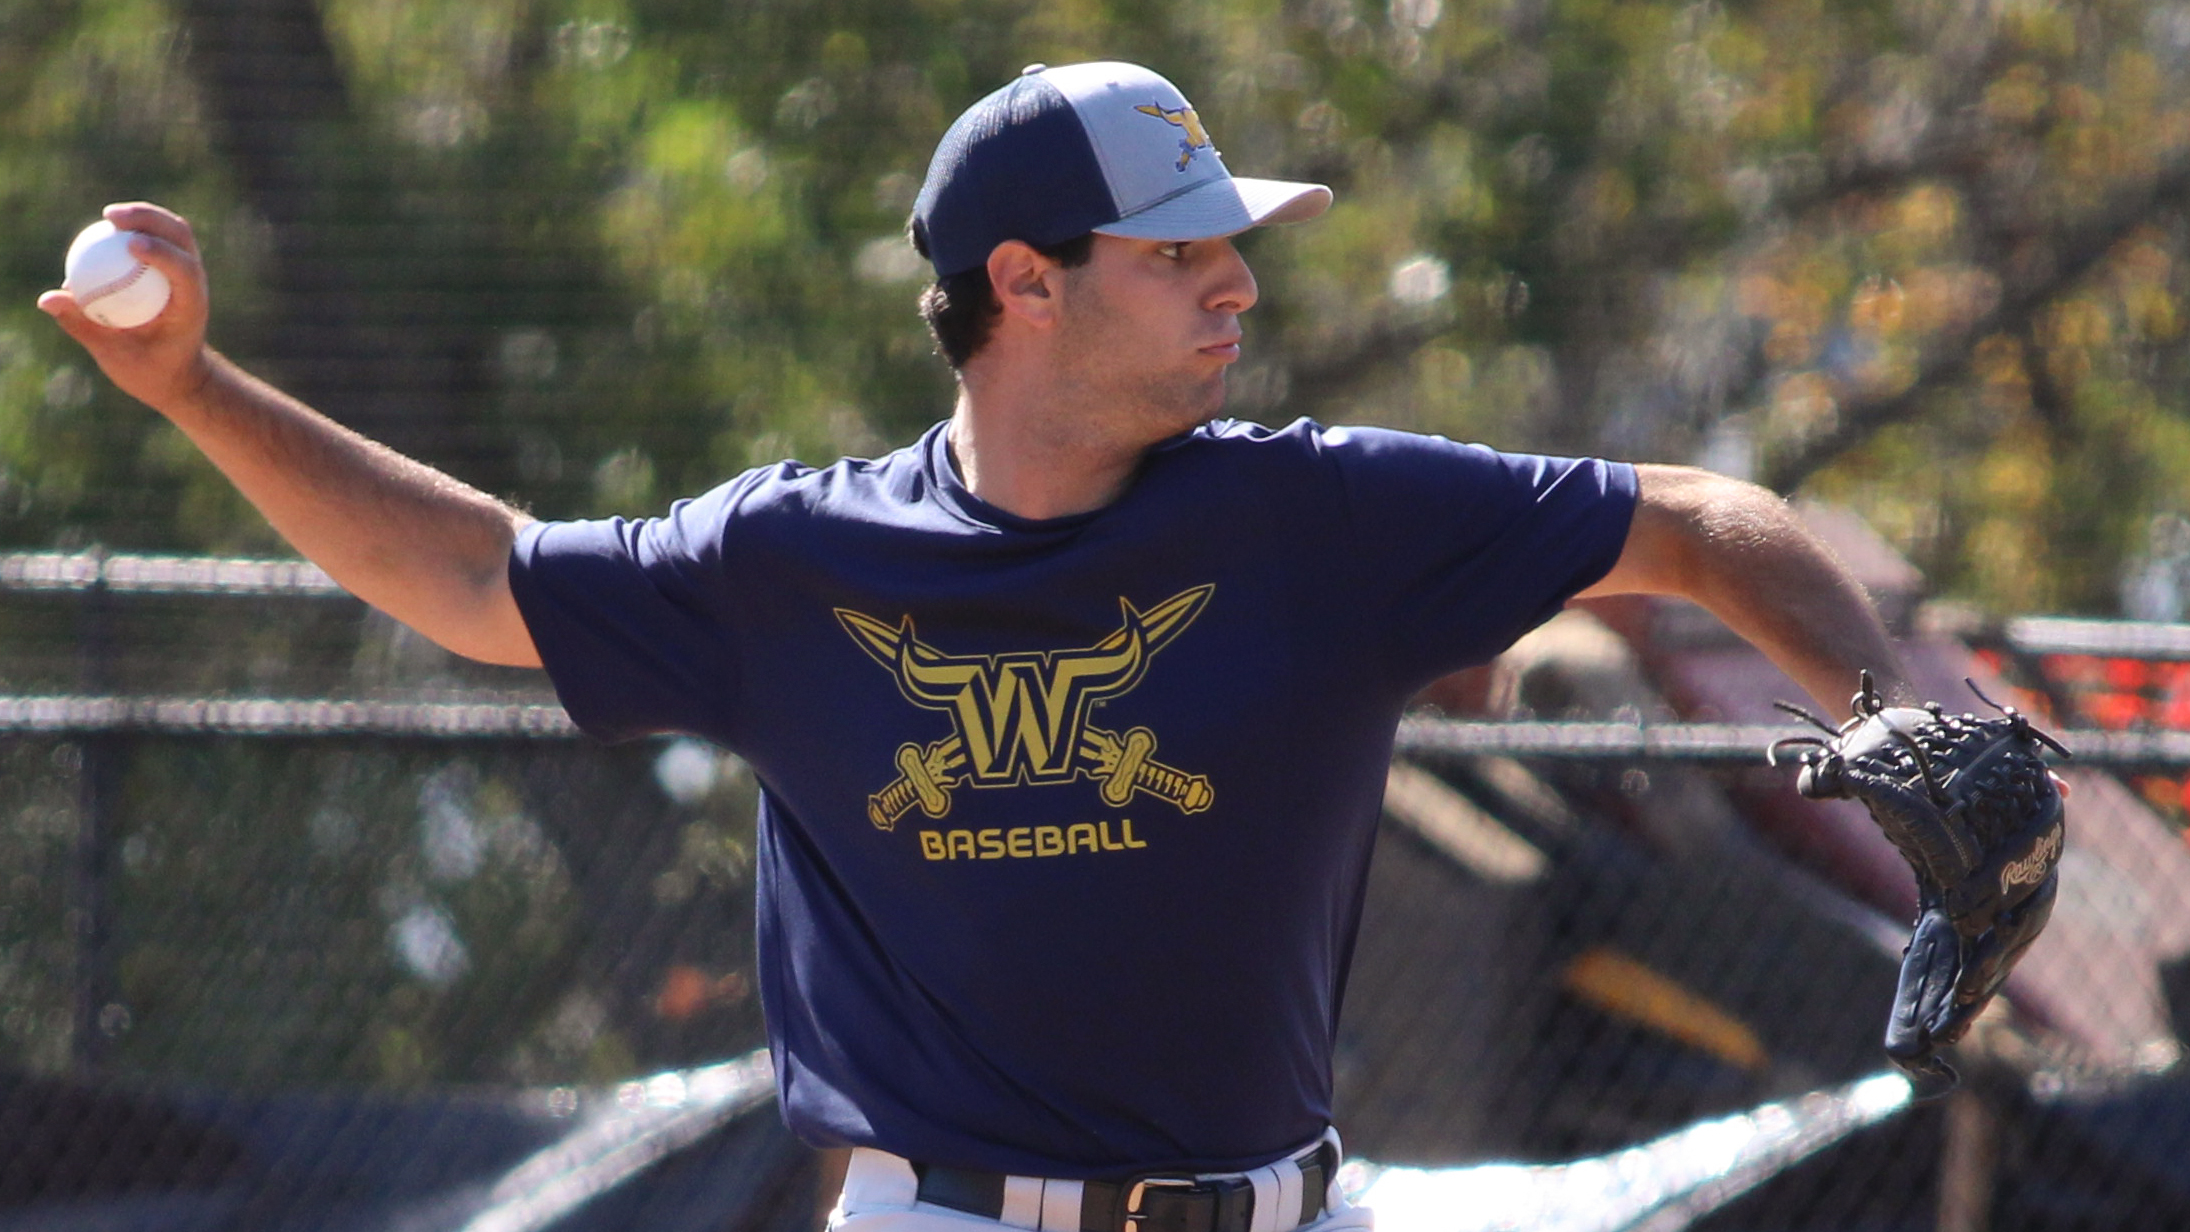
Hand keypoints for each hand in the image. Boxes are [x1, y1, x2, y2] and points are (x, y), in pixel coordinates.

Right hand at [37, 202, 213, 411]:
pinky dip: (136, 228)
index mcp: (190, 307)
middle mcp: (195, 284)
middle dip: (149, 219)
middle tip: (112, 217)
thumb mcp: (115, 356)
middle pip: (180, 237)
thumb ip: (83, 326)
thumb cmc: (149, 371)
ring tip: (110, 215)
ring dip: (145, 215)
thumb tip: (47, 298)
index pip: (185, 271)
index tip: (131, 243)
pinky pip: (158, 239)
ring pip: (174, 231)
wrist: (177, 375)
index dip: (162, 252)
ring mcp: (189, 273)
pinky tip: (107, 228)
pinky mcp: (177, 269)